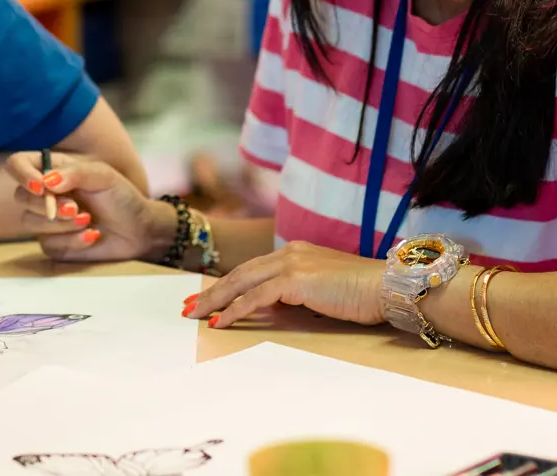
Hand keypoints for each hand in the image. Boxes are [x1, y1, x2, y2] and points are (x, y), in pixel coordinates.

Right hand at [5, 152, 176, 262]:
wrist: (138, 229)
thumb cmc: (121, 196)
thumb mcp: (103, 176)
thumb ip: (76, 173)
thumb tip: (46, 182)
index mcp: (53, 170)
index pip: (17, 165)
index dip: (22, 174)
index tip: (41, 185)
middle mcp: (45, 194)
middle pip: (20, 196)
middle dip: (47, 205)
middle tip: (75, 208)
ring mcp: (47, 221)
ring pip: (30, 223)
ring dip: (61, 224)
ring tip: (88, 220)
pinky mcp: (55, 244)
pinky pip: (48, 245)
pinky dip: (72, 241)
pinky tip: (92, 235)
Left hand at [183, 241, 385, 328]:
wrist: (386, 287)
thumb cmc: (362, 294)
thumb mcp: (322, 291)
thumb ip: (297, 295)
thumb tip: (273, 309)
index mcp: (294, 253)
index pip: (251, 269)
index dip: (227, 284)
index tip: (207, 298)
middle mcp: (288, 253)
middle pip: (239, 273)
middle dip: (211, 291)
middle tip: (188, 306)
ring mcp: (290, 263)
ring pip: (241, 282)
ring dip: (215, 300)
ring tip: (195, 315)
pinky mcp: (295, 279)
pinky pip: (256, 297)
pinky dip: (236, 310)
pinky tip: (222, 322)